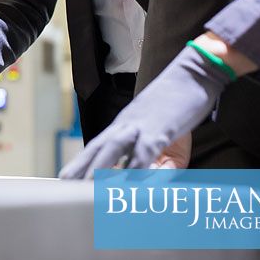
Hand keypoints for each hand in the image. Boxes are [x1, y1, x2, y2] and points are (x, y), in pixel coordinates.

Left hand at [59, 47, 230, 177]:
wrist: (195, 71)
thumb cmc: (177, 101)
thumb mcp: (161, 132)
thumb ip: (154, 157)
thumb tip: (148, 179)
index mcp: (124, 124)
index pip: (97, 145)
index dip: (81, 162)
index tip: (64, 177)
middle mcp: (127, 123)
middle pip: (99, 146)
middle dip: (82, 167)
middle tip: (65, 185)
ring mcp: (143, 125)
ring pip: (115, 147)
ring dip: (100, 168)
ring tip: (88, 187)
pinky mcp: (162, 128)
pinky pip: (146, 150)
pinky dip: (138, 167)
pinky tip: (130, 182)